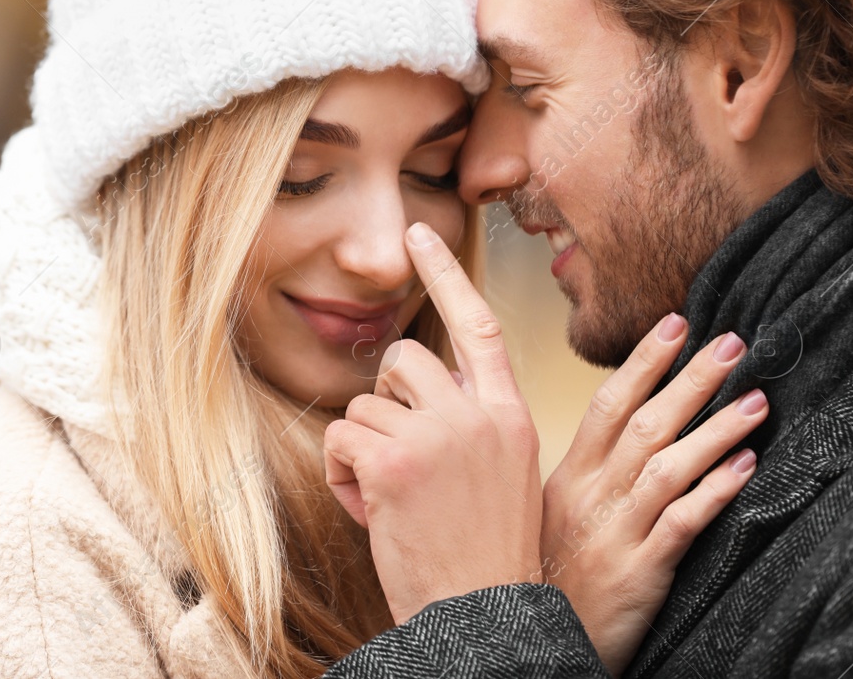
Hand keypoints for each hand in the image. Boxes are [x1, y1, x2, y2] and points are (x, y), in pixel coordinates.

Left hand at [323, 222, 541, 623]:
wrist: (482, 618)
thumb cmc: (482, 556)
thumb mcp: (500, 476)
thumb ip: (469, 421)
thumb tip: (421, 382)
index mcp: (511, 416)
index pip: (479, 326)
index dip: (446, 276)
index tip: (419, 234)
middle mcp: (478, 416)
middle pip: (404, 357)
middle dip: (385, 398)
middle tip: (396, 455)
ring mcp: (437, 436)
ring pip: (364, 403)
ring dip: (362, 449)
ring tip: (391, 498)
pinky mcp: (394, 462)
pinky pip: (341, 437)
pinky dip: (342, 476)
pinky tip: (370, 509)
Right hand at [540, 313, 763, 675]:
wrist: (523, 647)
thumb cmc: (543, 582)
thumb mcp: (545, 517)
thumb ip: (575, 475)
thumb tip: (599, 431)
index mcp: (566, 478)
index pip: (606, 405)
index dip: (642, 363)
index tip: (675, 324)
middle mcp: (589, 496)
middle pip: (643, 423)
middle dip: (689, 379)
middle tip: (732, 343)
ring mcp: (613, 532)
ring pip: (666, 466)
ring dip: (715, 430)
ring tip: (756, 400)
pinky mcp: (638, 571)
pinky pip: (681, 522)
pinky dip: (714, 491)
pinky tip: (746, 467)